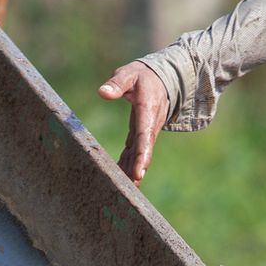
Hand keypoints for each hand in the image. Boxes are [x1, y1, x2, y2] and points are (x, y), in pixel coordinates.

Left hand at [99, 61, 167, 182]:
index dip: (142, 156)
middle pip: (144, 152)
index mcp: (147, 112)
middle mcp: (149, 126)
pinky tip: (119, 178)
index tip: (139, 173)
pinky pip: (134, 152)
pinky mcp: (140, 134)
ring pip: (139, 155)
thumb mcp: (130, 74)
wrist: (163, 79)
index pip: (145, 137)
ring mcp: (146, 132)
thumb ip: (117, 83)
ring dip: (132, 172)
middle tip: (130, 190)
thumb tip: (102, 92)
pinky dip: (128, 165)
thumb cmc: (143, 76)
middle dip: (137, 171)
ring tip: (124, 191)